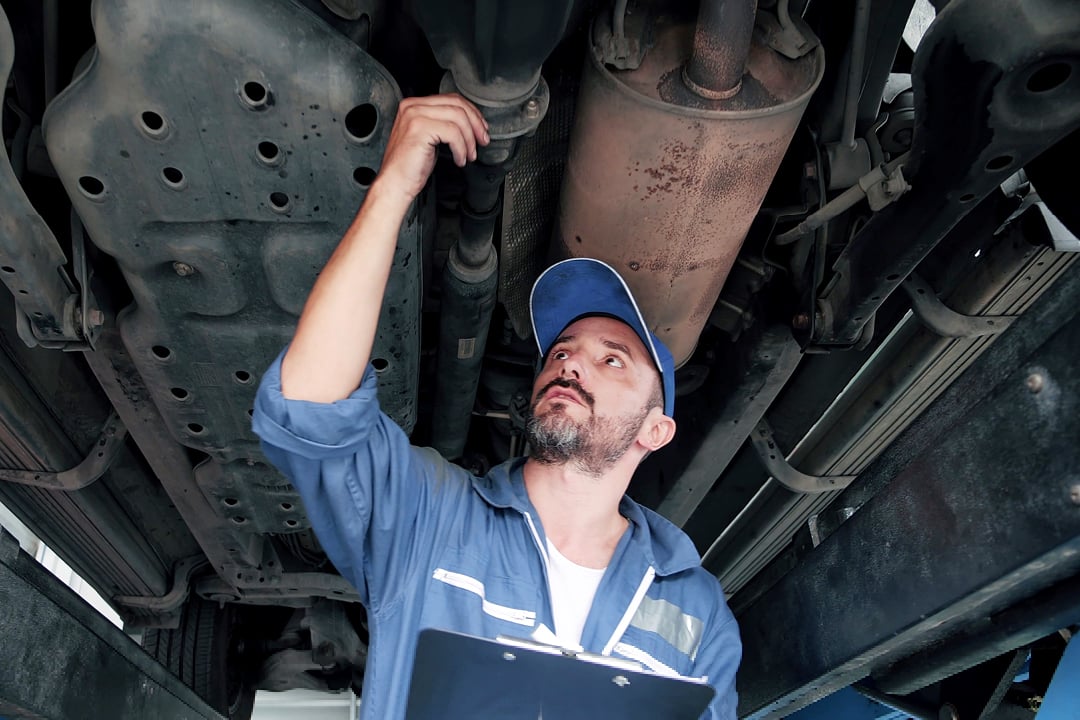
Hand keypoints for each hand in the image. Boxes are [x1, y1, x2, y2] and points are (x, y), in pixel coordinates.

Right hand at [373, 94, 489, 202]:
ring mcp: (415, 116)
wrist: (395, 184)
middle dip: (476, 124)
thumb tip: (470, 123)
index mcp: (414, 105)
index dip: (472, 113)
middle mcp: (412, 106)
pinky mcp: (420, 129)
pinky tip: (459, 159)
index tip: (481, 129)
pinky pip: (453, 133)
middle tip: (482, 140)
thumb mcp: (430, 138)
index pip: (451, 99)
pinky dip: (461, 148)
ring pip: (458, 117)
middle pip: (457, 105)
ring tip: (469, 155)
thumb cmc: (411, 166)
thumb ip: (443, 124)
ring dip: (469, 139)